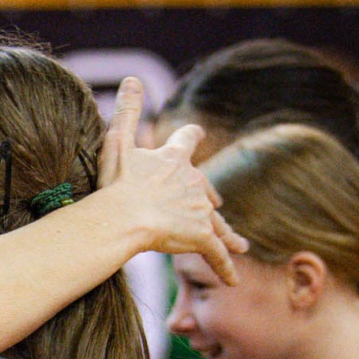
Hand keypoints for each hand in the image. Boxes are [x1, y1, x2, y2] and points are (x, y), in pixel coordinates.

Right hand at [99, 77, 247, 284]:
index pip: (188, 139)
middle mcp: (194, 182)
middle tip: (214, 206)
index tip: (195, 135)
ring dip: (227, 234)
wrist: (125, 217)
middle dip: (208, 197)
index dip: (189, 137)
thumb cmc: (117, 183)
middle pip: (206, 188)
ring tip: (241, 245)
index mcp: (174, 159)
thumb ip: (127, 111)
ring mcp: (199, 211)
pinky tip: (233, 280)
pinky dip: (225, 266)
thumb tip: (133, 77)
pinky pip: (217, 254)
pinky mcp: (201, 237)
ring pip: (217, 223)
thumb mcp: (118, 141)